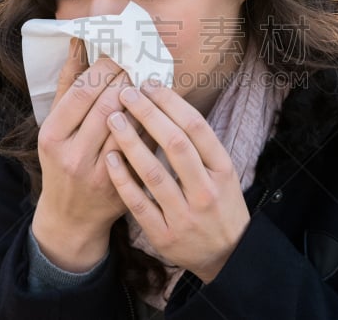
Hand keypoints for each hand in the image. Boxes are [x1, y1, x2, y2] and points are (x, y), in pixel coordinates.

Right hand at [32, 38, 140, 271]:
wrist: (71, 216)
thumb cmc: (62, 160)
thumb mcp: (55, 124)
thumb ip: (68, 83)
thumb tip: (79, 42)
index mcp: (52, 136)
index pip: (83, 92)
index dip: (106, 68)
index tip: (120, 52)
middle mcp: (73, 155)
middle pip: (108, 105)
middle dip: (128, 79)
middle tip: (142, 60)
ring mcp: (99, 173)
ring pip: (130, 126)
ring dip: (144, 99)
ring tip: (151, 80)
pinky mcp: (122, 185)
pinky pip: (143, 147)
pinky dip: (152, 125)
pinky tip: (160, 109)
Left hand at [104, 80, 249, 283]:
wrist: (227, 254)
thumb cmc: (220, 203)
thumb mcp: (222, 171)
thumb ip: (199, 143)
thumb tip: (168, 100)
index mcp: (222, 169)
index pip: (196, 127)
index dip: (170, 102)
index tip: (149, 83)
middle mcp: (206, 190)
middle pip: (175, 143)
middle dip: (148, 114)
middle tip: (126, 92)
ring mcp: (185, 214)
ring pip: (154, 172)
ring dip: (130, 141)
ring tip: (112, 118)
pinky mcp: (165, 234)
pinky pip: (139, 203)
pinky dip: (123, 179)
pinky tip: (110, 157)